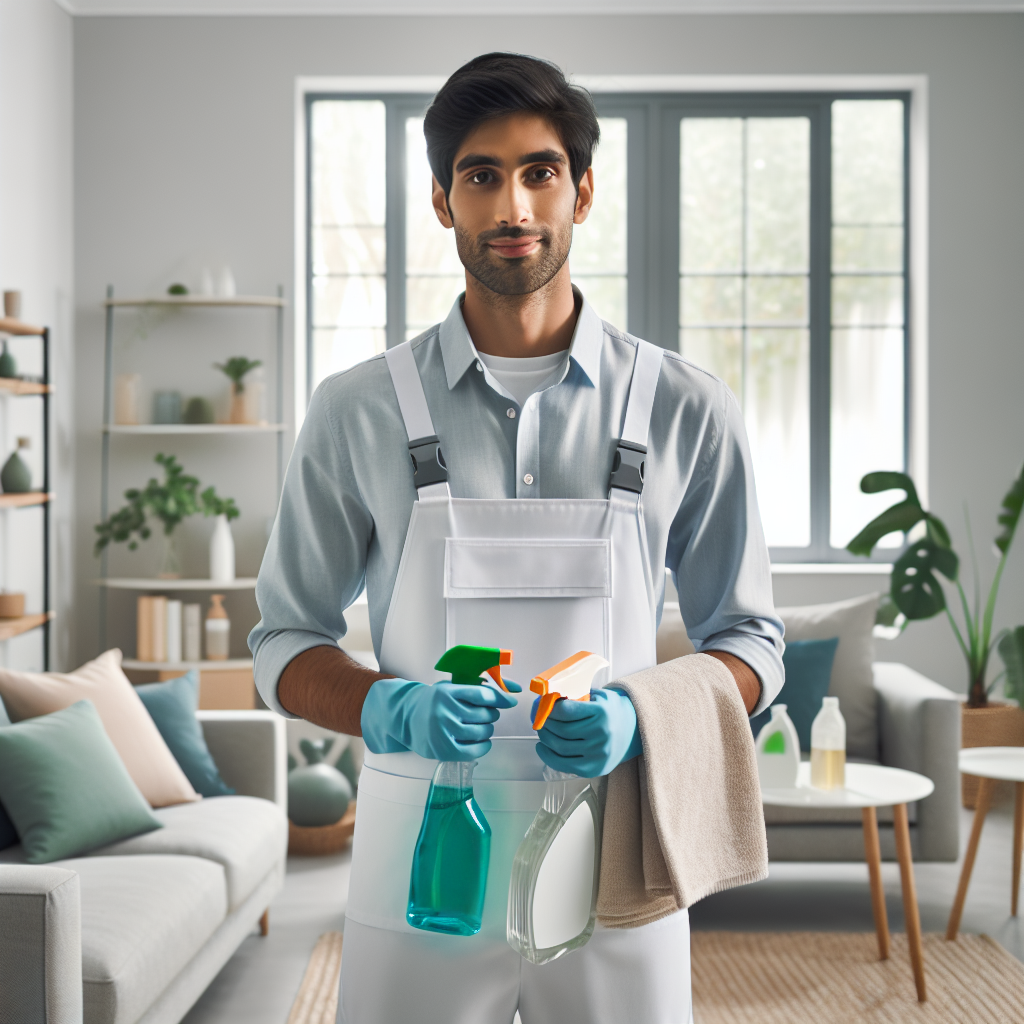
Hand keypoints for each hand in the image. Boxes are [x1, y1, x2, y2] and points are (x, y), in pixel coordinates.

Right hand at [361, 679, 517, 760]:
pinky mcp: (443, 750)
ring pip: (482, 732)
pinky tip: (481, 741)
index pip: (482, 694)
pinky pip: (474, 750)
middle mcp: (444, 710)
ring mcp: (443, 731)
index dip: (500, 698)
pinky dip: (484, 746)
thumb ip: (478, 688)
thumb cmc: (435, 701)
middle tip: (486, 714)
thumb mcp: (452, 688)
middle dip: (491, 714)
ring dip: (487, 730)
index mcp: (447, 692)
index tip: (510, 702)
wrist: (406, 717)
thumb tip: (513, 692)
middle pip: (484, 714)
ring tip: (481, 727)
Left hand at [533, 688, 641, 776]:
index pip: (565, 711)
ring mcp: (598, 753)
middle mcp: (601, 734)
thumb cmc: (611, 711)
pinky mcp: (594, 769)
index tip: (541, 704)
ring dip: (544, 737)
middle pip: (561, 729)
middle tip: (538, 717)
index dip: (548, 708)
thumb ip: (577, 695)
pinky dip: (548, 756)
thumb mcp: (599, 696)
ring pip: (559, 747)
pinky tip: (542, 747)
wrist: (633, 732)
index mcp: (602, 713)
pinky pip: (564, 764)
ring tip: (541, 729)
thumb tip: (548, 699)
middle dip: (544, 722)